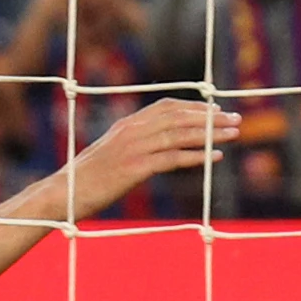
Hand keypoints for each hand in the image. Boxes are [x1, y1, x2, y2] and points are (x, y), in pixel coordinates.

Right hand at [57, 96, 238, 214]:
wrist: (63, 194)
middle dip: (211, 117)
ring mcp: (133, 148)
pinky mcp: (134, 168)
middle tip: (237, 119)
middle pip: (179, 117)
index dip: (194, 107)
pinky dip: (197, 155)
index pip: (166, 106)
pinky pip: (172, 158)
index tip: (217, 111)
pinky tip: (216, 157)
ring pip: (180, 134)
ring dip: (211, 133)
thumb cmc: (87, 179)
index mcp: (126, 125)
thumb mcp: (111, 153)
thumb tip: (159, 146)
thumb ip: (134, 144)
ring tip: (234, 134)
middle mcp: (131, 131)